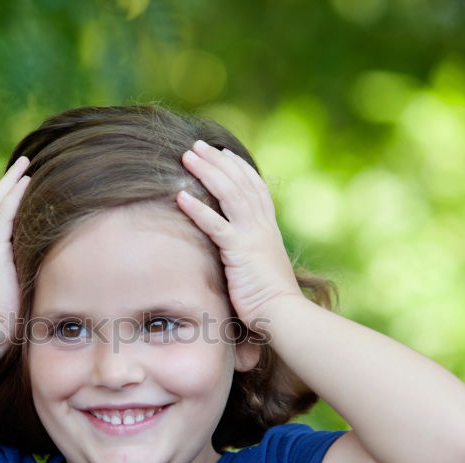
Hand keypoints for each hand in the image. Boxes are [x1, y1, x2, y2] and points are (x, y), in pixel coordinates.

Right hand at [0, 156, 30, 340]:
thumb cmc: (5, 327)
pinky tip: (26, 181)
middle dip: (8, 185)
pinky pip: (3, 215)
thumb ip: (29, 285)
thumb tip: (53, 286)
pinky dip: (13, 196)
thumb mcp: (19, 299)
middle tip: (22, 165)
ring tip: (24, 164)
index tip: (21, 188)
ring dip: (11, 183)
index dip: (7, 203)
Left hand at [176, 140, 303, 331]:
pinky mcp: (239, 252)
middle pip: (239, 183)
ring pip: (228, 194)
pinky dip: (197, 209)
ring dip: (206, 173)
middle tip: (196, 145)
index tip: (223, 153)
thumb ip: (251, 252)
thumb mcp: (262, 267)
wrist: (285, 315)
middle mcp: (262, 226)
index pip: (255, 187)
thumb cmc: (271, 299)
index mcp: (268, 228)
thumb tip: (240, 252)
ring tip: (186, 157)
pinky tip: (179, 196)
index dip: (239, 168)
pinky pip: (215, 225)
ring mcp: (252, 236)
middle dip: (216, 162)